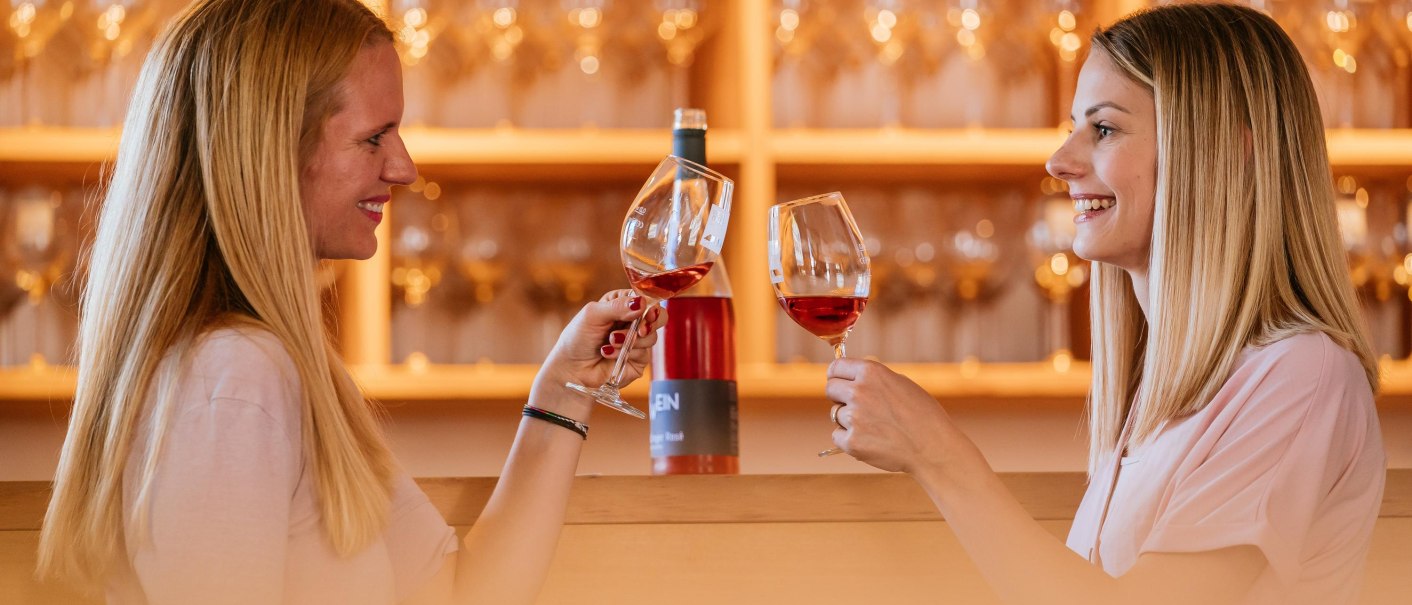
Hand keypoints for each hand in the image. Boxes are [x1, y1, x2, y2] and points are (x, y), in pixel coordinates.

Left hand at [532, 289, 665, 410]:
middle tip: (640, 329)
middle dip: (650, 323)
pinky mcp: (637, 361)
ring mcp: (637, 342)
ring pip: (651, 337)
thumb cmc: (577, 338)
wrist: (571, 369)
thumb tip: (641, 303)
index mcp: (622, 304)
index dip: (649, 304)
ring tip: (610, 342)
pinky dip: (625, 353)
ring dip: (630, 340)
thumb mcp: (593, 315)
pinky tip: (607, 353)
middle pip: (659, 317)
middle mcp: (632, 322)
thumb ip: (617, 307)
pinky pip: (643, 355)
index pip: (645, 298)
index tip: (645, 311)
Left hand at [825, 358, 970, 475]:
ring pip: (835, 414)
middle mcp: (859, 392)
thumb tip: (852, 379)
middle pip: (830, 388)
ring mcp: (854, 417)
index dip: (836, 375)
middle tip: (855, 406)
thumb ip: (874, 380)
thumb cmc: (923, 415)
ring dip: (848, 420)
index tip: (837, 381)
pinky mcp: (852, 442)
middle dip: (838, 396)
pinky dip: (850, 439)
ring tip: (874, 427)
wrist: (932, 447)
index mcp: (871, 373)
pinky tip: (870, 440)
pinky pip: (838, 436)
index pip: (836, 367)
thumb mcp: (901, 384)